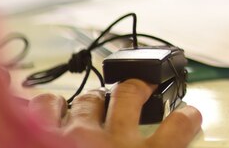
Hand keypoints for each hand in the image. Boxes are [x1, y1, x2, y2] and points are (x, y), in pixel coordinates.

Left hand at [27, 79, 201, 147]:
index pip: (179, 125)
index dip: (186, 117)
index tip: (187, 116)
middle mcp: (115, 141)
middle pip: (131, 95)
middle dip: (138, 88)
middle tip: (141, 90)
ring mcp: (76, 135)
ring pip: (91, 97)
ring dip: (96, 99)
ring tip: (98, 102)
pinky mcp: (42, 138)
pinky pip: (46, 106)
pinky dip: (52, 106)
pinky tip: (57, 111)